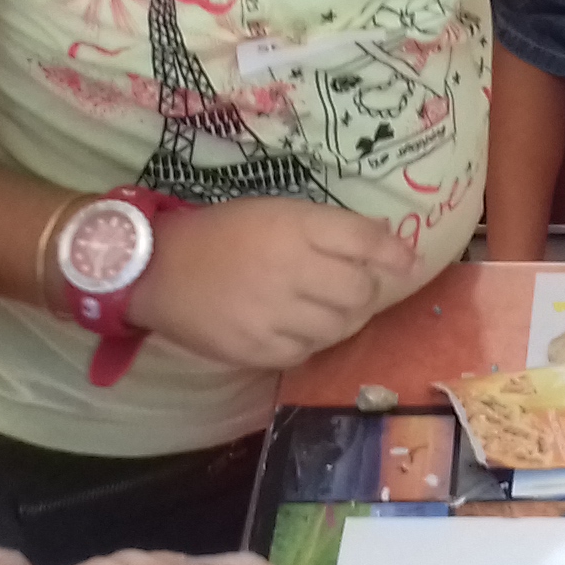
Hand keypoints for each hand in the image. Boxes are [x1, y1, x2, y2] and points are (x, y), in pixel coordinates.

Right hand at [128, 198, 418, 368]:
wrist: (159, 269)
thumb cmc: (222, 234)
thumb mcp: (276, 212)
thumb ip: (330, 228)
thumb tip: (388, 243)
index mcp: (294, 225)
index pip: (363, 240)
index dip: (392, 254)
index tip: (406, 263)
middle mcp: (289, 268)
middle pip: (359, 290)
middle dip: (366, 291)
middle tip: (351, 288)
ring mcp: (273, 313)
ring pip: (339, 327)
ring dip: (343, 319)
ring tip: (324, 309)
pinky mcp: (257, 349)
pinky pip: (307, 352)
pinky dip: (311, 342)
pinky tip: (296, 328)